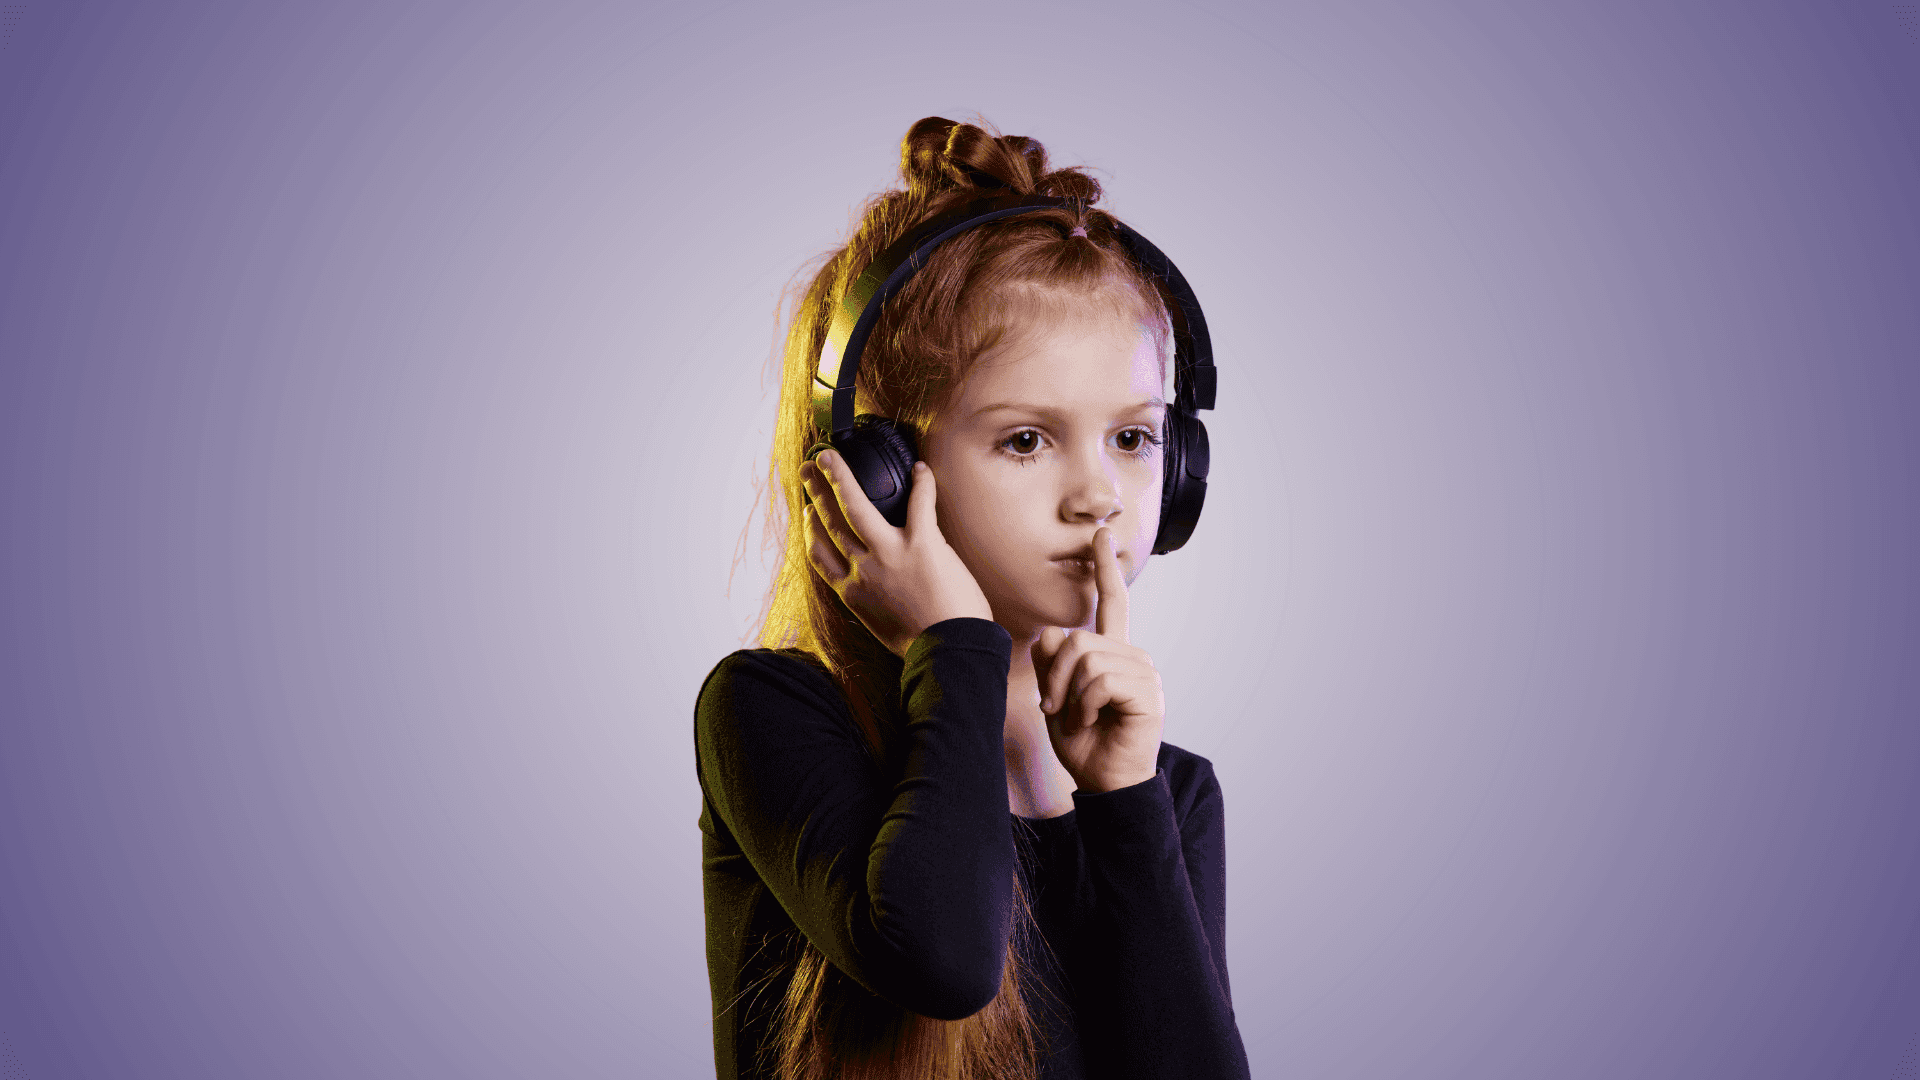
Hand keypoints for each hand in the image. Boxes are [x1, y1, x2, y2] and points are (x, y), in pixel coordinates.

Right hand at [801, 449, 993, 658]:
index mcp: (851, 592)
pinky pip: (919, 502)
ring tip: (831, 457)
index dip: (811, 528)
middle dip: (816, 492)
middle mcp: (863, 569)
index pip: (819, 553)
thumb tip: (872, 589)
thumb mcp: (880, 626)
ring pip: (855, 505)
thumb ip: (870, 601)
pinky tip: (920, 468)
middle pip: (831, 522)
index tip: (808, 512)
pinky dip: (922, 482)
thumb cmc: (921, 645)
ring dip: (840, 477)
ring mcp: (890, 554)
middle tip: (810, 469)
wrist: (949, 653)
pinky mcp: (923, 544)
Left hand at [1031, 527, 1164, 792]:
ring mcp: (1144, 673)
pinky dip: (1084, 705)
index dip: (1105, 569)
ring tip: (1076, 718)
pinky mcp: (1148, 693)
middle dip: (1055, 676)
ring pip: (1087, 659)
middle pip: (1078, 639)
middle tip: (1055, 707)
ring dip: (1069, 695)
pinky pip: (1100, 681)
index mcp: (1112, 653)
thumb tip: (1052, 633)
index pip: (1111, 602)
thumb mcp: (1056, 697)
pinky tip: (1091, 722)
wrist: (1105, 782)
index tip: (1101, 534)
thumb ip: (1051, 663)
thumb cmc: (1083, 742)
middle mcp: (1132, 656)